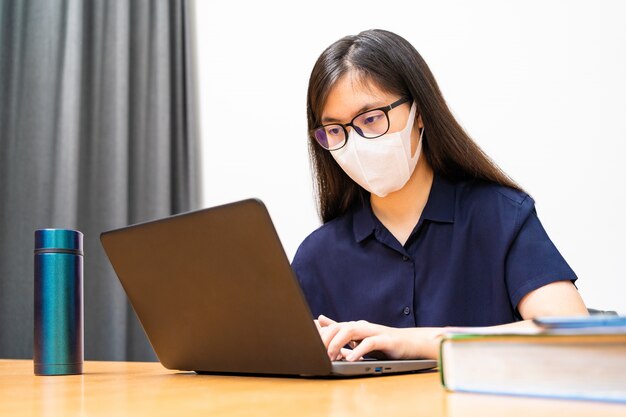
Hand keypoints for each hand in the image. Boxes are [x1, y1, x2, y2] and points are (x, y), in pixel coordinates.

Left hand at [317, 315, 444, 360]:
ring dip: (339, 342)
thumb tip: (319, 321)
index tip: (313, 348)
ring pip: (352, 330)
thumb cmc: (383, 343)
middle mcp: (363, 326)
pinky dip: (359, 350)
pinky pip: (370, 342)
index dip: (321, 336)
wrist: (409, 344)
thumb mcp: (358, 339)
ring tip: (332, 355)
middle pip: (340, 326)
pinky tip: (352, 358)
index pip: (333, 327)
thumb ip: (340, 332)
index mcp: (355, 327)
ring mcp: (374, 331)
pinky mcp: (386, 340)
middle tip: (320, 354)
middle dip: (327, 339)